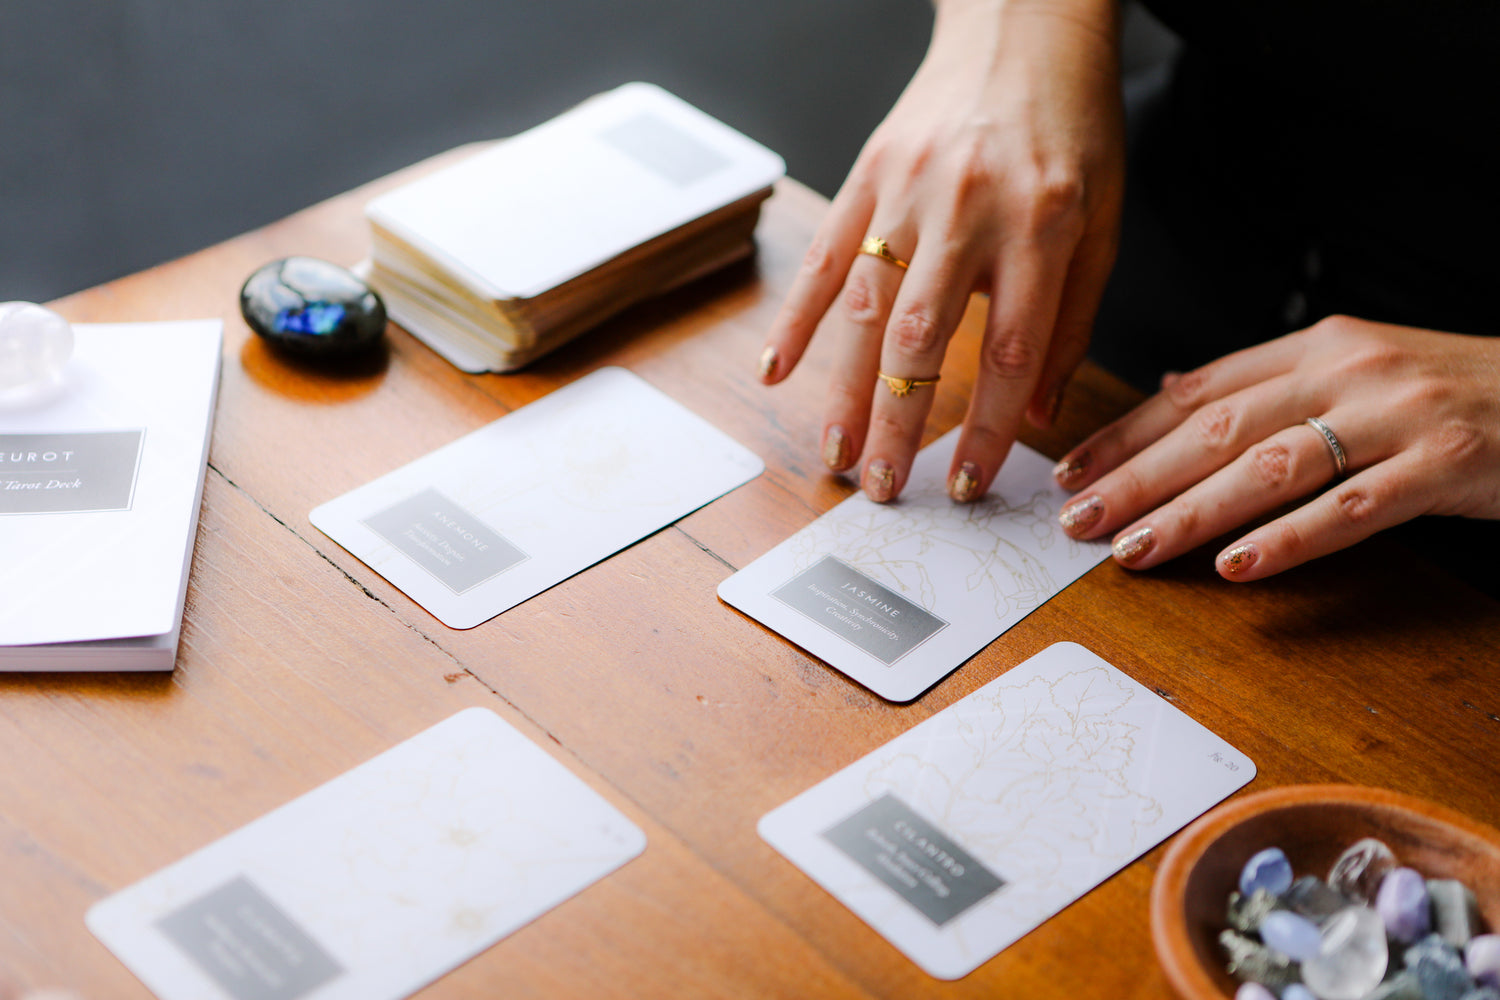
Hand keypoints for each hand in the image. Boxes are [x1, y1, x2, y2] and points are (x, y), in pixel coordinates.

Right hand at [758, 0, 1123, 502]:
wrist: (1023, 24)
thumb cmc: (1072, 127)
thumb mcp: (1102, 221)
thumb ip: (1071, 320)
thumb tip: (1038, 414)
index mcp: (1040, 222)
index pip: (1010, 350)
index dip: (988, 429)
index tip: (968, 485)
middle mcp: (966, 207)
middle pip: (922, 340)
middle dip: (901, 426)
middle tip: (886, 490)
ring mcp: (905, 191)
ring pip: (866, 308)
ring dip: (845, 392)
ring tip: (837, 455)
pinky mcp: (866, 176)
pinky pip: (824, 257)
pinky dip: (795, 318)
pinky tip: (776, 373)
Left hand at [1053, 316, 1499, 578]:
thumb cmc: (1458, 388)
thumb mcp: (1358, 366)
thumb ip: (1269, 381)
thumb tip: (1178, 392)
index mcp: (1319, 345)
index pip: (1199, 391)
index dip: (1128, 432)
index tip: (1071, 469)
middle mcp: (1348, 370)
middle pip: (1218, 429)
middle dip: (1136, 478)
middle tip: (1077, 519)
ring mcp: (1397, 415)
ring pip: (1271, 466)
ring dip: (1192, 512)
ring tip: (1133, 548)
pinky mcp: (1444, 462)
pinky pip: (1353, 507)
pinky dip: (1290, 539)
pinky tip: (1238, 567)